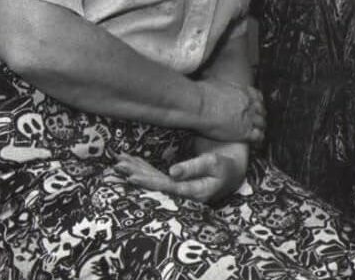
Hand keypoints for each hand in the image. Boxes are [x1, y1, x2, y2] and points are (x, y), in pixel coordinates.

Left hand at [115, 144, 247, 203]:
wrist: (236, 169)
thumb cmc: (228, 165)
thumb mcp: (216, 164)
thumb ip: (195, 168)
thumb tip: (173, 172)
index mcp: (193, 192)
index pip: (166, 187)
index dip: (148, 182)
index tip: (131, 176)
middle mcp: (183, 192)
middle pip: (156, 184)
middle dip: (137, 174)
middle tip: (117, 166)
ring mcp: (180, 185)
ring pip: (154, 179)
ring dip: (137, 170)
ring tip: (119, 164)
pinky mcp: (178, 178)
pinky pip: (158, 173)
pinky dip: (145, 167)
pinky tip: (132, 163)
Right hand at [196, 78, 264, 143]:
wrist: (199, 106)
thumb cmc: (202, 94)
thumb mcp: (214, 83)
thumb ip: (220, 86)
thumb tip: (212, 84)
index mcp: (242, 91)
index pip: (256, 95)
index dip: (256, 101)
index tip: (254, 104)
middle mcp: (248, 103)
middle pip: (261, 110)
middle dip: (260, 114)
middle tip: (257, 118)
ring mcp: (248, 117)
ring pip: (262, 123)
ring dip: (260, 127)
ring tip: (258, 131)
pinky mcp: (244, 132)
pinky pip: (258, 136)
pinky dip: (258, 140)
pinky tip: (257, 143)